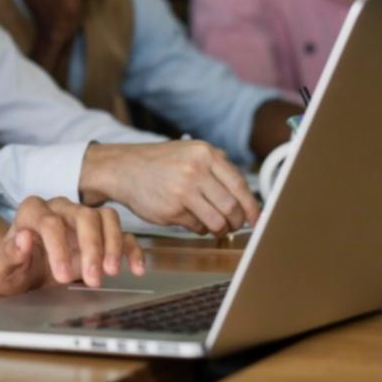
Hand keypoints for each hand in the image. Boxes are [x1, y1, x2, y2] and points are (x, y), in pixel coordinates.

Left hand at [0, 197, 145, 294]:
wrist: (23, 271)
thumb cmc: (11, 266)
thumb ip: (7, 253)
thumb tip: (22, 238)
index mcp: (32, 211)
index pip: (49, 221)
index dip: (57, 248)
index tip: (62, 276)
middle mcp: (60, 208)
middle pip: (83, 215)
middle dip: (91, 247)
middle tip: (93, 278)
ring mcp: (82, 218)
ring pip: (106, 217)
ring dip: (112, 244)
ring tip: (111, 272)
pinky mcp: (100, 233)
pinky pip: (122, 232)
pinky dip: (131, 249)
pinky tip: (135, 268)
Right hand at [81, 140, 262, 234]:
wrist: (124, 168)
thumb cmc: (161, 163)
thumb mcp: (191, 152)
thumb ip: (218, 168)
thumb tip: (247, 197)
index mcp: (204, 153)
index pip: (239, 185)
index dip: (252, 207)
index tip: (257, 219)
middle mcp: (195, 171)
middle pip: (231, 207)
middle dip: (237, 221)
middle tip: (235, 225)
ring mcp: (182, 191)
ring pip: (217, 221)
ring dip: (220, 229)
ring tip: (216, 226)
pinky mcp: (171, 211)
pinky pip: (197, 227)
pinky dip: (199, 228)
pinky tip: (191, 218)